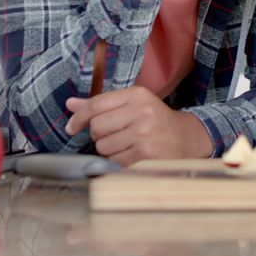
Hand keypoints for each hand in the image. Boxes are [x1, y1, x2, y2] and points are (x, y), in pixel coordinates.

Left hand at [63, 87, 211, 165]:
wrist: (185, 138)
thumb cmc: (154, 120)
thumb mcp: (131, 105)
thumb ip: (100, 105)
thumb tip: (69, 104)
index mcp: (136, 95)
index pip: (96, 104)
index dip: (78, 117)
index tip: (71, 127)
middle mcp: (141, 112)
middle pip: (96, 127)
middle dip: (98, 135)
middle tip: (113, 135)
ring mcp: (144, 134)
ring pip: (103, 146)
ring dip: (108, 149)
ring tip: (125, 145)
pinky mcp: (145, 155)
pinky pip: (114, 160)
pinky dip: (117, 161)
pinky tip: (131, 155)